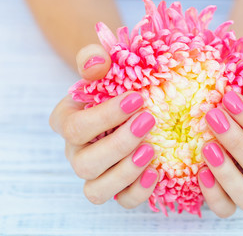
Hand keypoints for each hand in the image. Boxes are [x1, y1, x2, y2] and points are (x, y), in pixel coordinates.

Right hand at [49, 44, 157, 208]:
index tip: (137, 98)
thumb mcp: (104, 67)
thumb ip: (94, 59)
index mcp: (67, 123)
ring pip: (97, 190)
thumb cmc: (115, 84)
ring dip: (125, 173)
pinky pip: (122, 200)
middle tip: (149, 121)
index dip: (104, 116)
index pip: (74, 127)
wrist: (129, 101)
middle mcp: (77, 153)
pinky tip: (156, 173)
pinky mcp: (118, 186)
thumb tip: (97, 61)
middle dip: (118, 144)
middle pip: (85, 163)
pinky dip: (138, 192)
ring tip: (151, 150)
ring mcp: (96, 173)